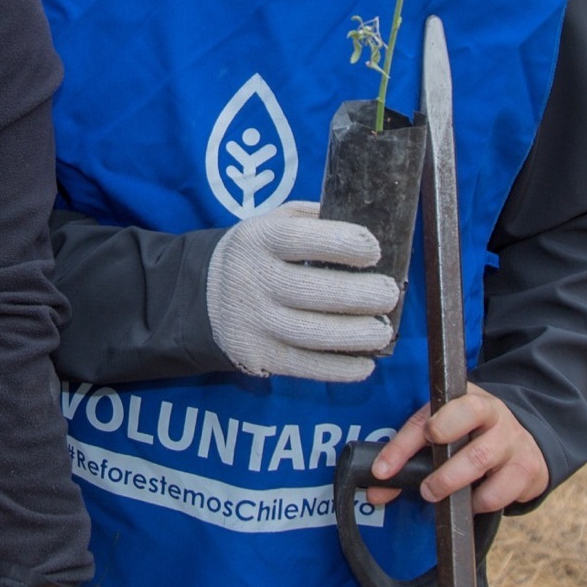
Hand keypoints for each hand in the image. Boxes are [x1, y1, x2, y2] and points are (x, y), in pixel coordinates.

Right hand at [208, 201, 399, 381]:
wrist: (197, 294)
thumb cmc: (252, 254)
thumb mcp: (268, 222)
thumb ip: (309, 218)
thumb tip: (363, 222)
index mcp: (258, 239)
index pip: (303, 238)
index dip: (344, 243)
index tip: (373, 250)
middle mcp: (254, 279)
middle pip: (315, 290)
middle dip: (362, 294)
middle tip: (389, 293)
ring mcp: (255, 321)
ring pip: (315, 333)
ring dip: (358, 334)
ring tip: (383, 329)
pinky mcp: (258, 355)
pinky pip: (306, 366)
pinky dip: (341, 368)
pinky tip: (366, 362)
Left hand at [367, 382, 548, 511]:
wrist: (523, 439)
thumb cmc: (471, 433)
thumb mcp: (443, 430)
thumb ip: (411, 456)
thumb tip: (377, 491)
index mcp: (461, 395)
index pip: (426, 415)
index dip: (401, 445)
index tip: (383, 470)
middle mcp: (490, 411)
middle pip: (461, 423)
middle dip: (435, 456)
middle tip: (424, 486)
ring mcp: (511, 438)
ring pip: (480, 458)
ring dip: (453, 484)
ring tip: (438, 495)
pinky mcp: (528, 467)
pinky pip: (502, 490)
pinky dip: (482, 502)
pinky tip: (471, 502)